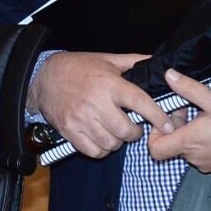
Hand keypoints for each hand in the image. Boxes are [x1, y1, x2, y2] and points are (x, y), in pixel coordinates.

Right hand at [31, 52, 171, 158]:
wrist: (43, 77)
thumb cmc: (78, 67)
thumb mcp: (106, 59)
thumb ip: (133, 62)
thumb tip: (158, 62)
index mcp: (108, 83)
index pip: (139, 102)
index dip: (157, 116)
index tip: (167, 126)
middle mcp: (95, 102)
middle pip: (126, 131)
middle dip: (135, 133)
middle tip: (133, 128)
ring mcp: (81, 119)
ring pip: (111, 144)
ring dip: (118, 142)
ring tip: (115, 133)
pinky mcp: (69, 131)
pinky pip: (93, 151)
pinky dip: (102, 149)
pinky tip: (102, 139)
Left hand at [147, 69, 210, 172]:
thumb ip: (189, 88)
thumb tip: (168, 75)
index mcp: (188, 143)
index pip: (155, 150)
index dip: (155, 134)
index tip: (167, 118)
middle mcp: (195, 158)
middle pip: (173, 145)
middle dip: (177, 127)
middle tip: (190, 109)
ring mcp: (208, 164)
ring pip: (189, 149)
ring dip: (192, 134)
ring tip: (207, 116)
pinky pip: (204, 154)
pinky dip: (205, 142)